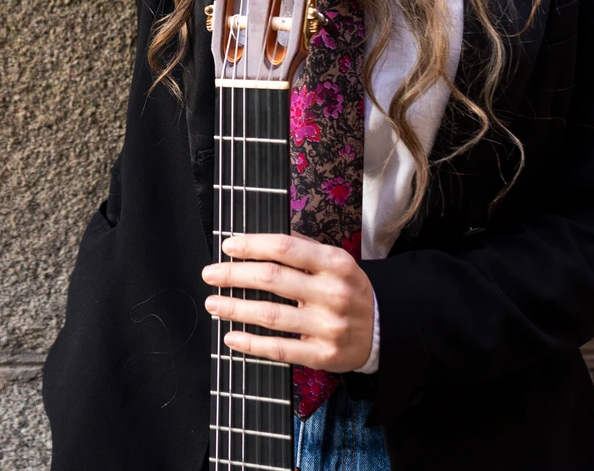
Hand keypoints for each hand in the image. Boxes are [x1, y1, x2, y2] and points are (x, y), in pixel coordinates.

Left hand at [202, 233, 374, 372]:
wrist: (383, 330)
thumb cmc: (348, 290)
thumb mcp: (336, 261)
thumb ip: (302, 247)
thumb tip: (257, 238)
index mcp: (335, 263)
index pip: (286, 248)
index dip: (252, 245)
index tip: (227, 246)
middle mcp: (333, 293)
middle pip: (272, 278)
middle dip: (234, 275)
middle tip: (210, 274)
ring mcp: (328, 326)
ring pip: (271, 315)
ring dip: (235, 308)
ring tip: (213, 304)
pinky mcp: (322, 354)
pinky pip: (279, 349)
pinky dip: (251, 343)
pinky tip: (230, 336)